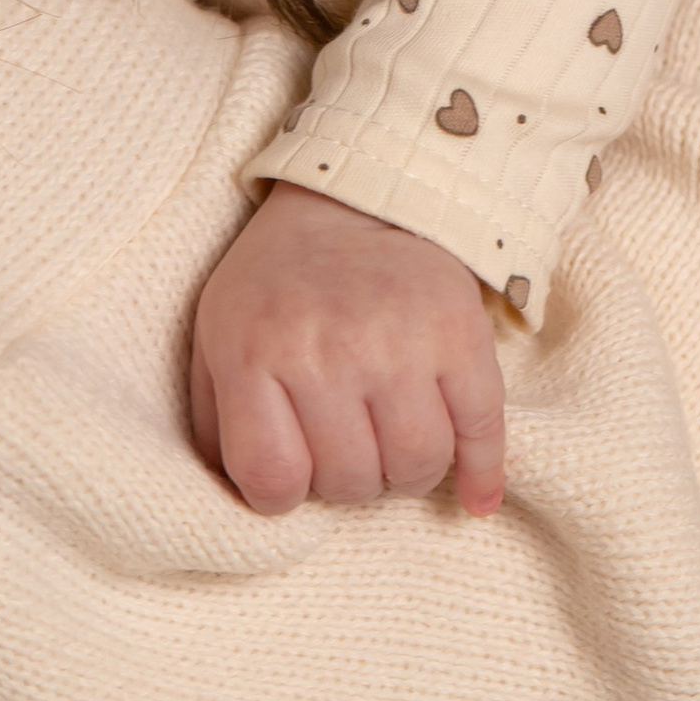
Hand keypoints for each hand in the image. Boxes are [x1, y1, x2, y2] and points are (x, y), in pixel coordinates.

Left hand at [189, 182, 507, 518]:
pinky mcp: (461, 335)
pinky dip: (483, 475)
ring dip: (405, 475)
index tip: (294, 475)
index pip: (272, 479)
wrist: (354, 197)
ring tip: (394, 444)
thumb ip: (217, 421)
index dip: (283, 497)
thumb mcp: (216, 336)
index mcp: (257, 351)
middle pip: (350, 481)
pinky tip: (477, 497)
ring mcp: (402, 344)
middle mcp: (330, 350)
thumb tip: (240, 503)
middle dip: (347, 480)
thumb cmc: (277, 282)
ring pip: (416, 467)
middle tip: (348, 445)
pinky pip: (482, 431)